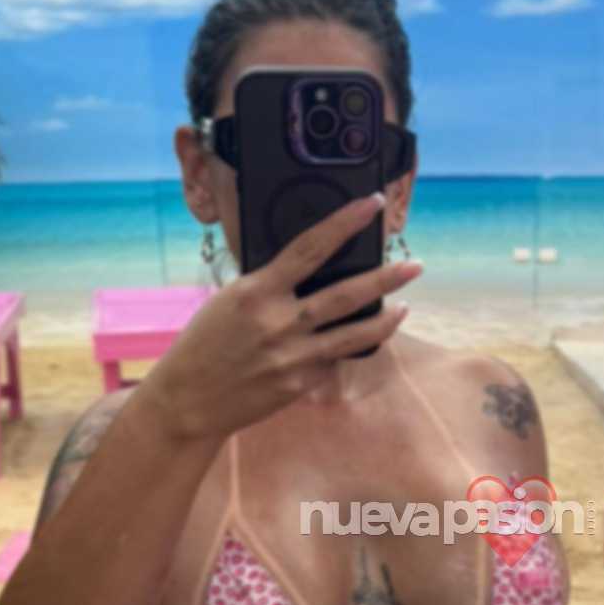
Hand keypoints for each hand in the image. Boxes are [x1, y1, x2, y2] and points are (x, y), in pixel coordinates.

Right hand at [142, 193, 422, 441]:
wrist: (189, 400)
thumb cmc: (205, 344)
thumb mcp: (230, 301)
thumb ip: (269, 286)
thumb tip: (308, 270)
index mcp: (257, 291)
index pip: (310, 247)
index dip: (345, 222)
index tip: (372, 204)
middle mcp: (279, 321)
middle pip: (347, 293)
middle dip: (387, 277)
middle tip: (415, 265)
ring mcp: (293, 355)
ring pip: (355, 333)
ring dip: (385, 319)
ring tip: (404, 305)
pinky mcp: (300, 382)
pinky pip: (332, 359)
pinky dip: (345, 348)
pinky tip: (353, 341)